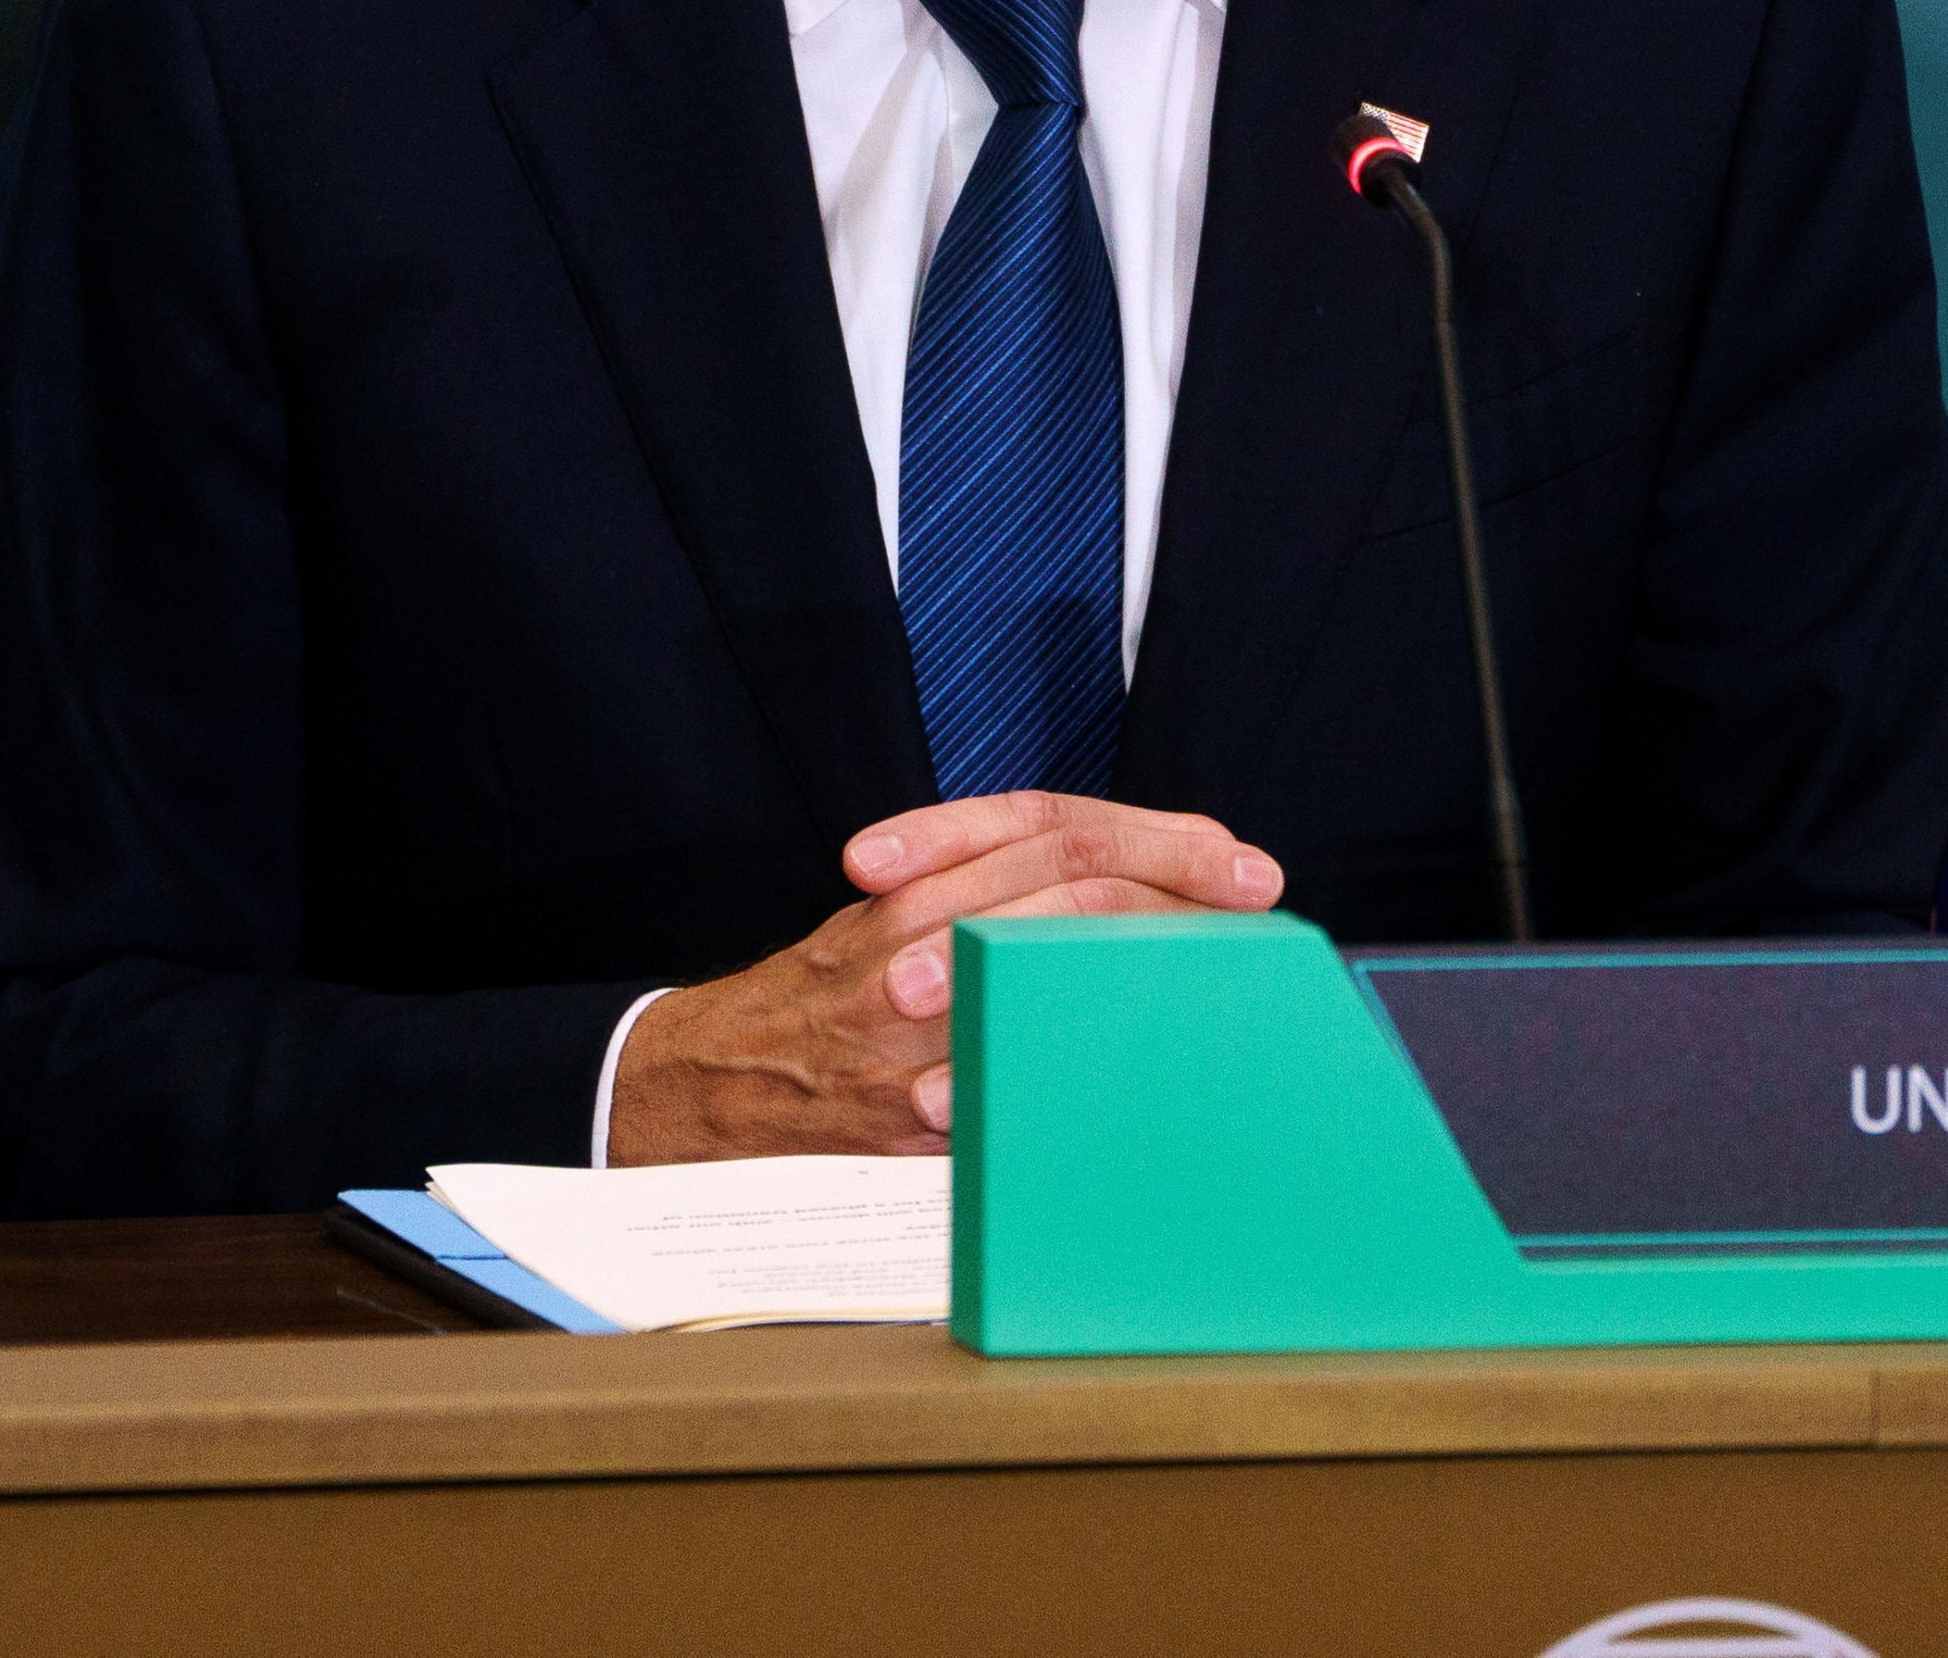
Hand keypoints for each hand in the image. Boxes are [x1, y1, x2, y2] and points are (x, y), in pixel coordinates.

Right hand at [605, 792, 1281, 1162]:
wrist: (696, 1082)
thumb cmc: (818, 1002)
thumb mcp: (893, 924)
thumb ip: (994, 900)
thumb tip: (1145, 895)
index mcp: (914, 885)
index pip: (1050, 830)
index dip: (1153, 837)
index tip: (1237, 861)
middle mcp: (907, 941)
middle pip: (1061, 885)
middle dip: (1172, 888)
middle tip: (1251, 902)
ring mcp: (899, 1029)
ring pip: (1040, 973)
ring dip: (1140, 973)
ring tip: (1216, 979)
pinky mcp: (892, 1116)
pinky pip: (992, 1092)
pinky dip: (1059, 1077)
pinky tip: (1124, 1077)